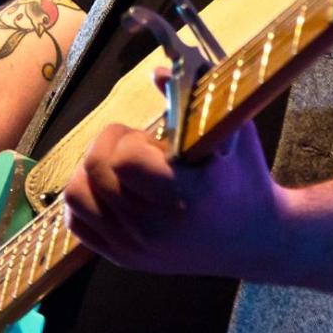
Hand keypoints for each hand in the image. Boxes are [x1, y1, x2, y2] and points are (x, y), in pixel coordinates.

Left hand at [61, 78, 287, 278]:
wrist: (255, 239)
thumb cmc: (244, 176)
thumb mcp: (233, 131)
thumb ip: (195, 98)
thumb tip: (157, 73)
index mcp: (188, 195)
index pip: (124, 159)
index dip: (130, 139)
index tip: (152, 138)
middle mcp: (157, 229)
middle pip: (94, 171)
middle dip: (109, 145)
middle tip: (137, 146)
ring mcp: (137, 249)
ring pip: (76, 195)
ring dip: (92, 170)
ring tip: (121, 167)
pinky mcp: (125, 259)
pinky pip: (77, 222)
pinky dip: (86, 198)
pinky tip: (112, 188)